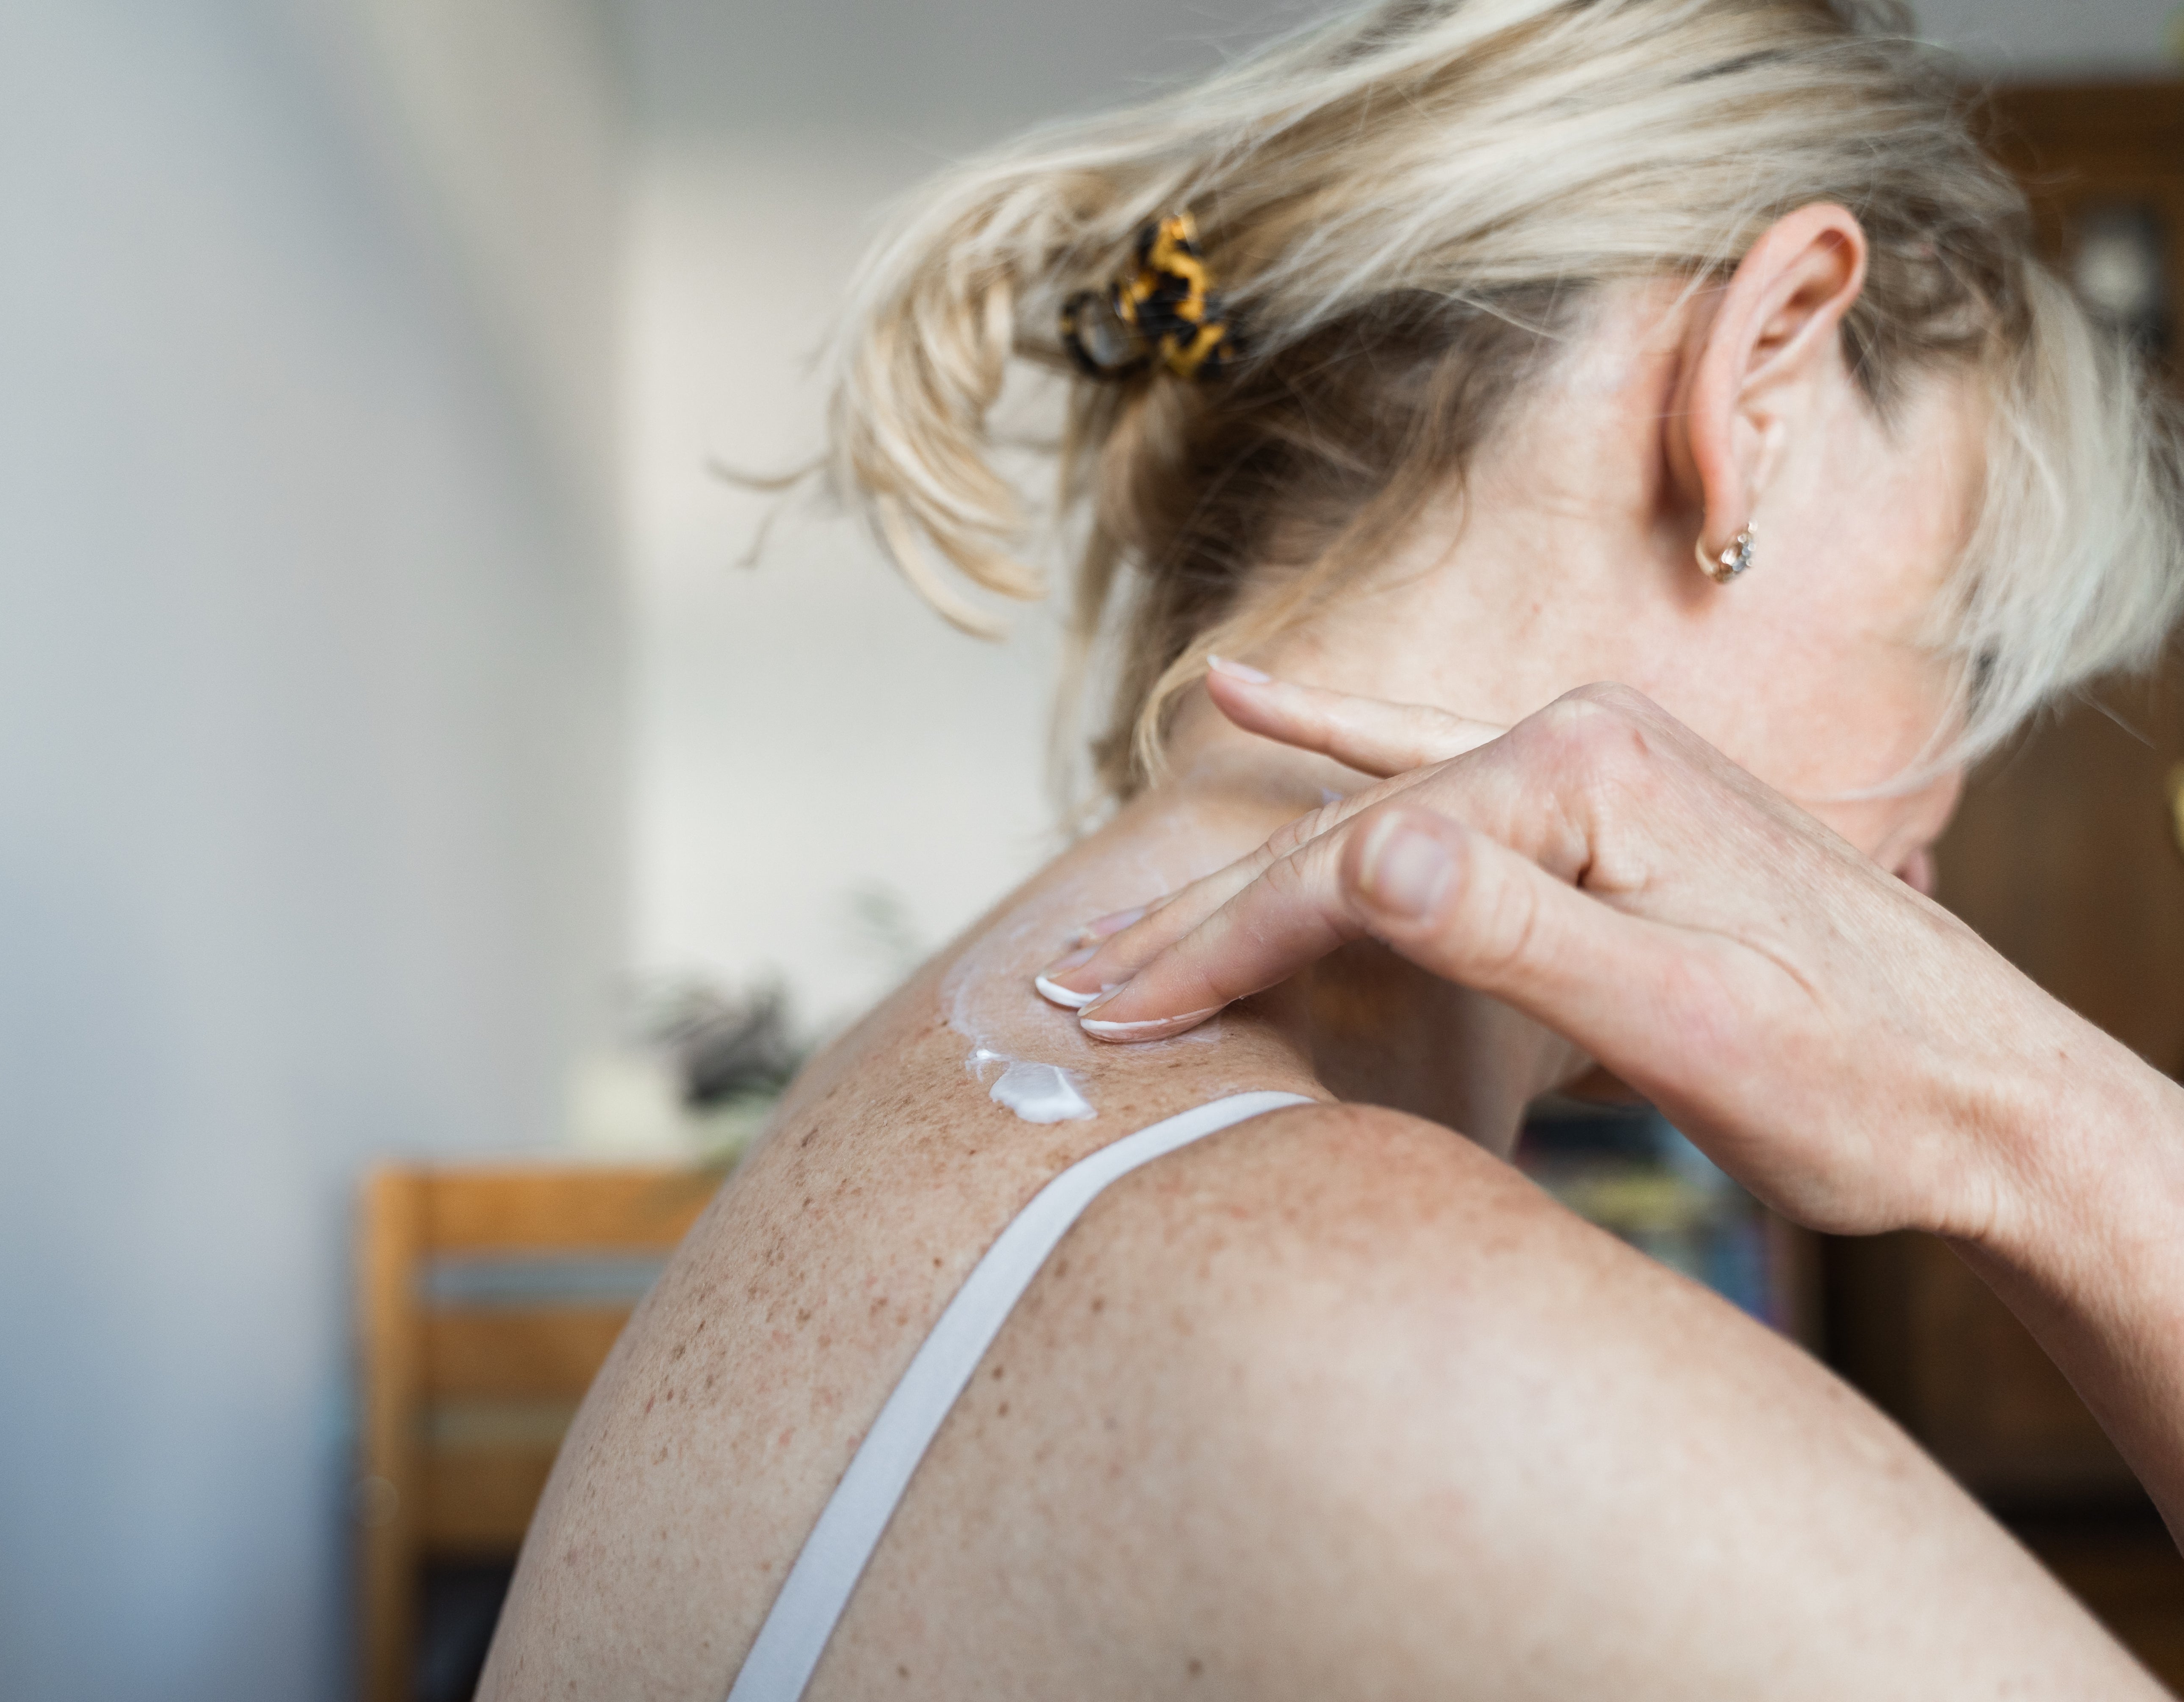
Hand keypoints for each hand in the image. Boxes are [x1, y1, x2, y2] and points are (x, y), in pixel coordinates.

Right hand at [1039, 666, 2132, 1242]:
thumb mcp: (1689, 1024)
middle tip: (1072, 987)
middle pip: (1348, 835)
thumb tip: (1365, 854)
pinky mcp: (1600, 812)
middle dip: (1206, 920)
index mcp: (1590, 773)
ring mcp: (1593, 764)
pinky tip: (1254, 699)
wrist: (1997, 1102)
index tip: (1115, 1011)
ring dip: (1246, 872)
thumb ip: (1521, 930)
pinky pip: (1432, 770)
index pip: (1355, 866)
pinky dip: (1337, 744)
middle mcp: (1583, 737)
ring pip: (1371, 816)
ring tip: (1125, 911)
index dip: (1225, 945)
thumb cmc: (1858, 1082)